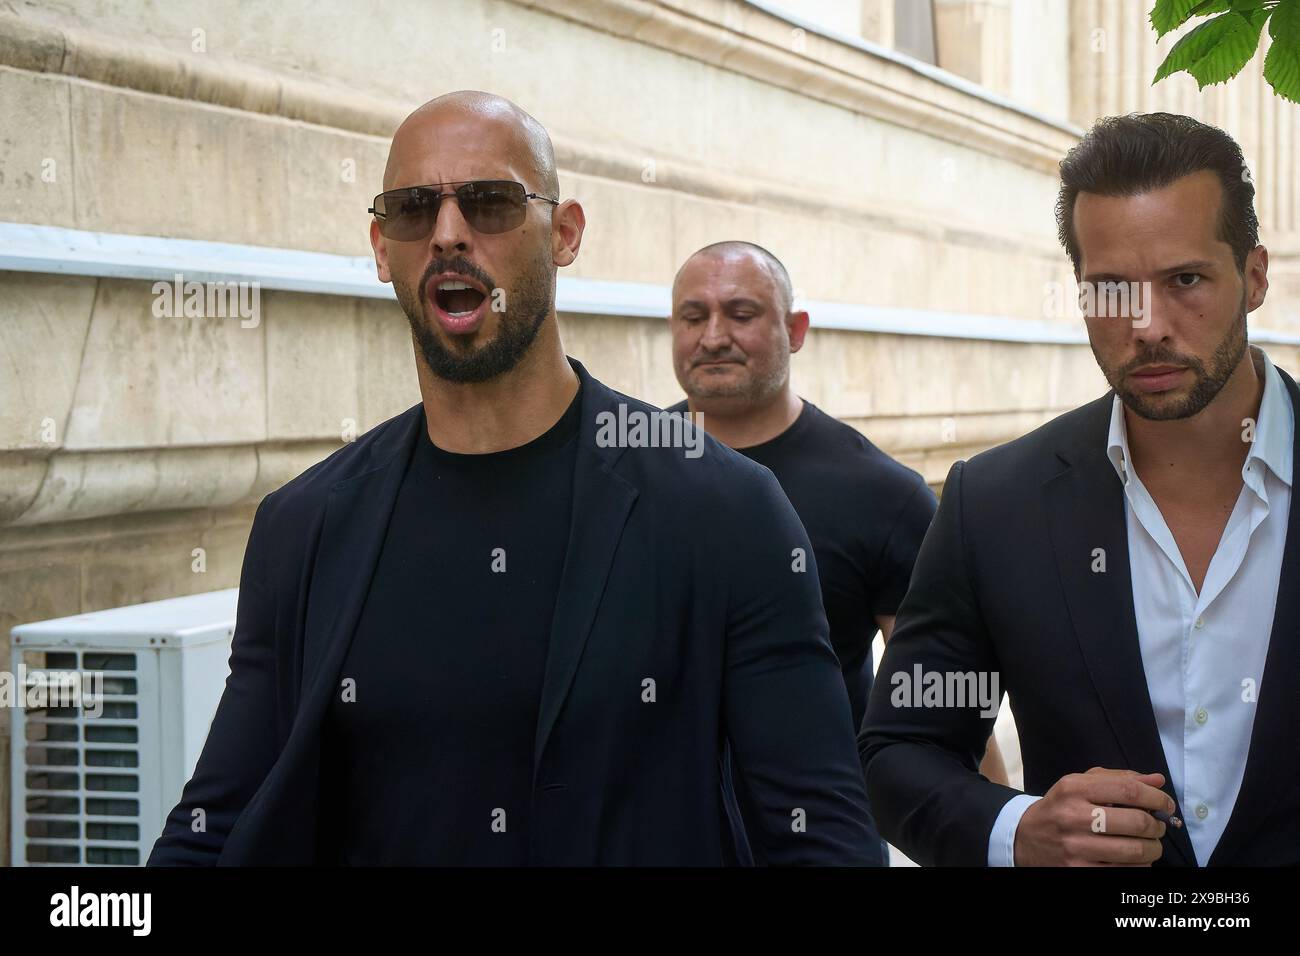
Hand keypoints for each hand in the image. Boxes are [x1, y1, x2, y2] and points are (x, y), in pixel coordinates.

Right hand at [1013, 767, 1172, 865]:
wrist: (1024, 837)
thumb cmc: (1061, 807)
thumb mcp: (1080, 783)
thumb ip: (1118, 779)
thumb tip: (1157, 781)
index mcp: (1074, 788)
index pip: (1129, 790)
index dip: (1156, 798)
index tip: (1166, 804)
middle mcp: (1073, 816)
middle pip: (1136, 822)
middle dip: (1157, 826)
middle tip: (1157, 827)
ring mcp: (1075, 847)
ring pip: (1135, 851)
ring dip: (1153, 849)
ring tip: (1149, 844)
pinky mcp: (1078, 870)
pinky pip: (1125, 871)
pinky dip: (1139, 866)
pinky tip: (1135, 859)